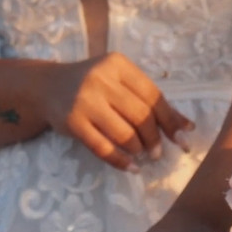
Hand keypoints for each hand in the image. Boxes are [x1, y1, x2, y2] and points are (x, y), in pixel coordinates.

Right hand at [37, 52, 193, 170]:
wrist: (45, 87)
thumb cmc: (90, 84)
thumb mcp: (117, 81)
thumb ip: (146, 98)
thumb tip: (186, 127)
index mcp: (117, 65)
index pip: (152, 95)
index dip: (170, 119)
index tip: (183, 137)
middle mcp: (101, 80)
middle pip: (140, 115)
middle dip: (154, 138)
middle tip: (157, 153)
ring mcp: (84, 101)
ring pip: (124, 133)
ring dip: (138, 149)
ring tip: (141, 155)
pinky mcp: (72, 123)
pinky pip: (102, 147)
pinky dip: (120, 161)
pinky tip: (130, 167)